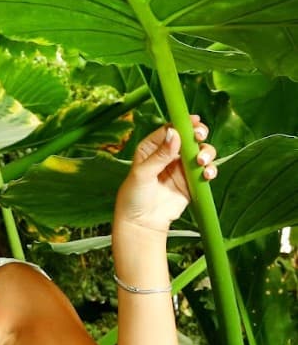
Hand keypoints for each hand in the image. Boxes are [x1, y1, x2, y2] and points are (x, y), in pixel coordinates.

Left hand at [116, 116, 216, 232]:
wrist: (142, 223)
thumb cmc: (134, 197)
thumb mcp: (143, 174)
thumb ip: (160, 155)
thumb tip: (174, 133)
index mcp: (151, 149)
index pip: (169, 130)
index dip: (183, 124)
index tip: (195, 121)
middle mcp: (168, 155)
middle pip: (188, 138)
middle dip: (198, 134)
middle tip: (200, 136)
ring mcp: (181, 168)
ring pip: (200, 152)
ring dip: (206, 152)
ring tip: (201, 161)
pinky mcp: (191, 182)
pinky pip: (205, 170)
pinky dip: (210, 169)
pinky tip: (207, 174)